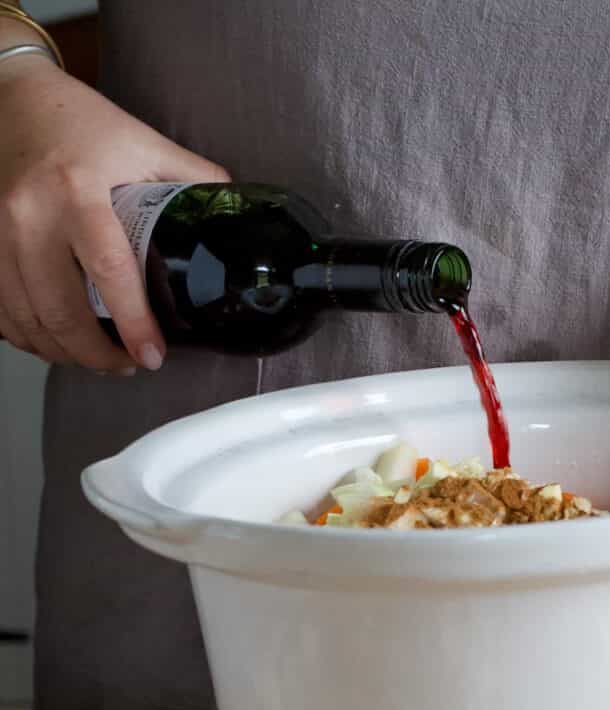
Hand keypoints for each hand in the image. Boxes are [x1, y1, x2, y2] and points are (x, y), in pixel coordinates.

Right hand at [0, 59, 228, 371]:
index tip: (152, 356)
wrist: (8, 96)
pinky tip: (54, 341)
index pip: (109, 271)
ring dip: (63, 353)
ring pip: (25, 319)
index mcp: (77, 191)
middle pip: (59, 311)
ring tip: (98, 359)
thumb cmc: (80, 123)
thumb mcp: (144, 143)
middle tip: (129, 365)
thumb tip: (238, 216)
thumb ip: (193, 179)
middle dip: (97, 354)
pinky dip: (26, 335)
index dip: (133, 323)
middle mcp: (28, 214)